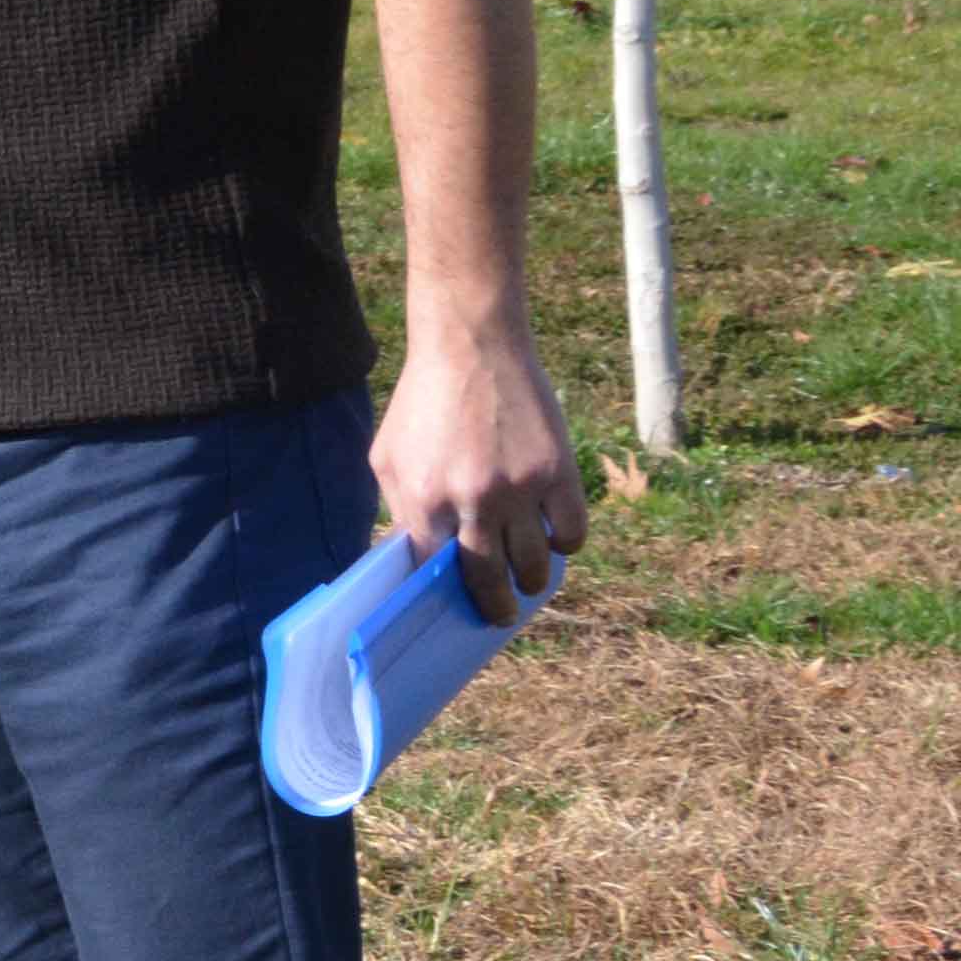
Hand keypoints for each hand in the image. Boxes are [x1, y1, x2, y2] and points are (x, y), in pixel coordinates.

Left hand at [372, 315, 586, 626]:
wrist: (472, 346)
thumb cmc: (423, 401)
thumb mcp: (388, 458)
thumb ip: (398, 509)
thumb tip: (412, 558)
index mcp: (424, 500)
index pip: (432, 571)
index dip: (441, 592)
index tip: (450, 607)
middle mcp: (471, 501)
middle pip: (486, 579)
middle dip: (492, 606)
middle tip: (497, 615)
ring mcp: (519, 488)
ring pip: (533, 563)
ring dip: (531, 582)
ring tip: (527, 583)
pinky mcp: (558, 471)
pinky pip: (572, 530)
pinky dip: (565, 544)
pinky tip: (554, 540)